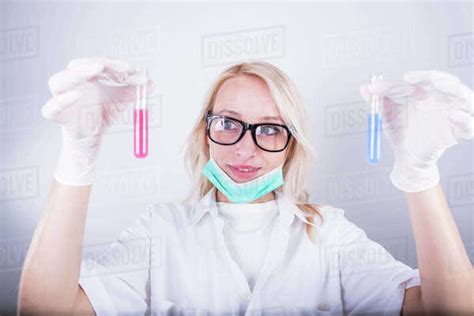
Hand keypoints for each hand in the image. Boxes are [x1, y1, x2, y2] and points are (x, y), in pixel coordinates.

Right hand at [41, 57, 155, 185]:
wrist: (92, 140)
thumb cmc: (101, 115)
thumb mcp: (120, 101)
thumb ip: (133, 91)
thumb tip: (151, 83)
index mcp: (85, 76)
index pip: (97, 63)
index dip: (114, 64)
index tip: (132, 70)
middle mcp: (70, 83)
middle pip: (77, 66)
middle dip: (98, 63)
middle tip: (118, 67)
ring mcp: (61, 98)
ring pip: (59, 81)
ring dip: (78, 73)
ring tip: (98, 69)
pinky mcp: (56, 116)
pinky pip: (52, 108)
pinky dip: (62, 101)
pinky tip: (76, 96)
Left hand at [360, 70, 472, 191]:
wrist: (407, 158)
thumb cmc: (400, 134)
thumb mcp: (388, 117)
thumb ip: (378, 102)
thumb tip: (363, 87)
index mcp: (425, 94)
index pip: (419, 80)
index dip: (405, 80)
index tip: (385, 87)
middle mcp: (440, 101)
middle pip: (446, 82)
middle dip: (435, 77)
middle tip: (419, 78)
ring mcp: (452, 115)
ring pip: (464, 97)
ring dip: (454, 89)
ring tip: (439, 86)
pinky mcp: (457, 133)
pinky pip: (468, 124)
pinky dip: (464, 119)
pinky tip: (453, 116)